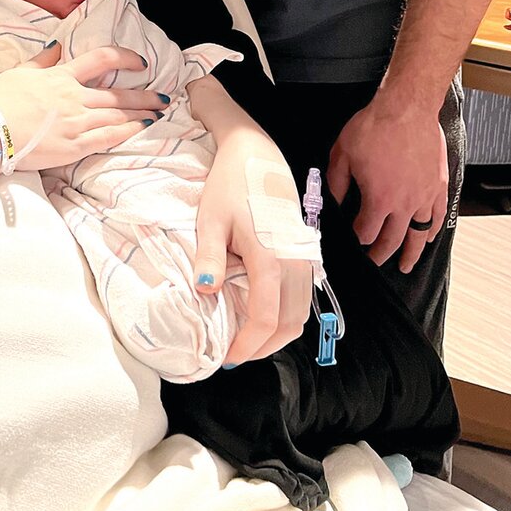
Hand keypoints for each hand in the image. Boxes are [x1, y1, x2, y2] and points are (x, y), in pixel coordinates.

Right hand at [0, 44, 164, 171]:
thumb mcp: (19, 71)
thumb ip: (42, 60)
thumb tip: (56, 46)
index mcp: (61, 76)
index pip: (102, 59)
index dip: (126, 58)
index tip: (141, 62)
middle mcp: (74, 97)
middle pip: (118, 94)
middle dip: (145, 94)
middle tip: (164, 96)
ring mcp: (76, 122)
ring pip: (118, 115)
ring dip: (142, 113)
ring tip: (159, 113)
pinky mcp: (74, 146)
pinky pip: (109, 138)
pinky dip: (129, 132)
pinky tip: (143, 129)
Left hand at [193, 127, 312, 364]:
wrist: (256, 153)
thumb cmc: (229, 184)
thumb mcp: (211, 219)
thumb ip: (209, 257)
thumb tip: (204, 292)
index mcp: (270, 257)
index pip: (266, 320)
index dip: (247, 346)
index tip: (226, 358)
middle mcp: (295, 262)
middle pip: (289, 325)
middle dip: (263, 348)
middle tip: (235, 355)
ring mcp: (305, 258)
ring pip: (300, 315)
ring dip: (277, 335)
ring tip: (247, 340)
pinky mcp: (306, 253)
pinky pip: (304, 298)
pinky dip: (287, 316)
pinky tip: (263, 316)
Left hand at [327, 94, 447, 272]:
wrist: (407, 107)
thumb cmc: (377, 126)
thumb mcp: (343, 154)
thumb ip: (336, 181)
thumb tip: (331, 199)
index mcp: (379, 199)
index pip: (366, 232)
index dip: (358, 240)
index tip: (354, 241)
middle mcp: (404, 204)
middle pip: (392, 240)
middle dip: (381, 255)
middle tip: (375, 262)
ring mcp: (424, 196)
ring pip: (419, 234)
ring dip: (411, 253)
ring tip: (406, 264)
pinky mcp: (438, 186)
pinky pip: (438, 216)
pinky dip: (432, 230)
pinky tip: (428, 236)